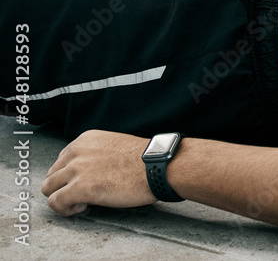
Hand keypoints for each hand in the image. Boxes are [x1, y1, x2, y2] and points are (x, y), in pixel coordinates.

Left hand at [42, 130, 156, 215]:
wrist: (158, 166)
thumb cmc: (144, 159)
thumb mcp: (114, 145)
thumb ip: (96, 154)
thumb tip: (90, 171)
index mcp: (86, 139)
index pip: (62, 159)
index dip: (72, 174)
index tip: (86, 181)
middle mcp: (76, 151)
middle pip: (52, 174)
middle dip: (65, 186)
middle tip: (84, 193)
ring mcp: (76, 169)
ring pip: (48, 188)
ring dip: (63, 197)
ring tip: (82, 201)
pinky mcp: (79, 188)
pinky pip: (55, 203)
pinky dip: (66, 209)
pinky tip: (83, 207)